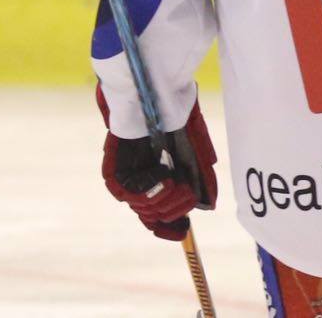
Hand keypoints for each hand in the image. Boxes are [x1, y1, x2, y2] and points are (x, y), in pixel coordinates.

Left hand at [99, 96, 216, 240]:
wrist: (157, 88)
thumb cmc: (175, 112)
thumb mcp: (194, 148)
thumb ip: (200, 175)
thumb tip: (208, 206)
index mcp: (156, 176)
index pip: (156, 214)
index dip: (168, 227)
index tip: (183, 232)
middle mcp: (139, 179)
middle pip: (152, 215)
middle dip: (175, 210)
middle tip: (190, 194)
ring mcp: (125, 174)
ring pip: (141, 207)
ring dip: (165, 202)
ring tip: (180, 185)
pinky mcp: (113, 167)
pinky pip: (127, 193)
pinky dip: (149, 191)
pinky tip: (165, 178)